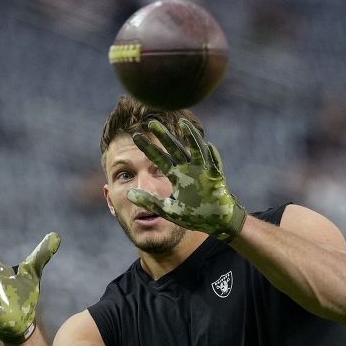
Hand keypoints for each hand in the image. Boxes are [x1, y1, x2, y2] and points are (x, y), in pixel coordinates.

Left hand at [127, 118, 246, 241]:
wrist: (212, 222)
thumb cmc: (192, 215)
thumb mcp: (167, 209)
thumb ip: (149, 201)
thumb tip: (129, 193)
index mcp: (176, 175)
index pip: (159, 158)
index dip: (148, 148)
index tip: (135, 137)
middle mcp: (188, 169)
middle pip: (174, 148)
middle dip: (164, 136)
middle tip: (151, 123)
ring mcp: (202, 171)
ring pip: (196, 150)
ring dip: (191, 137)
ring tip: (184, 123)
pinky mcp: (216, 178)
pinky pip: (214, 165)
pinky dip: (213, 156)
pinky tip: (208, 146)